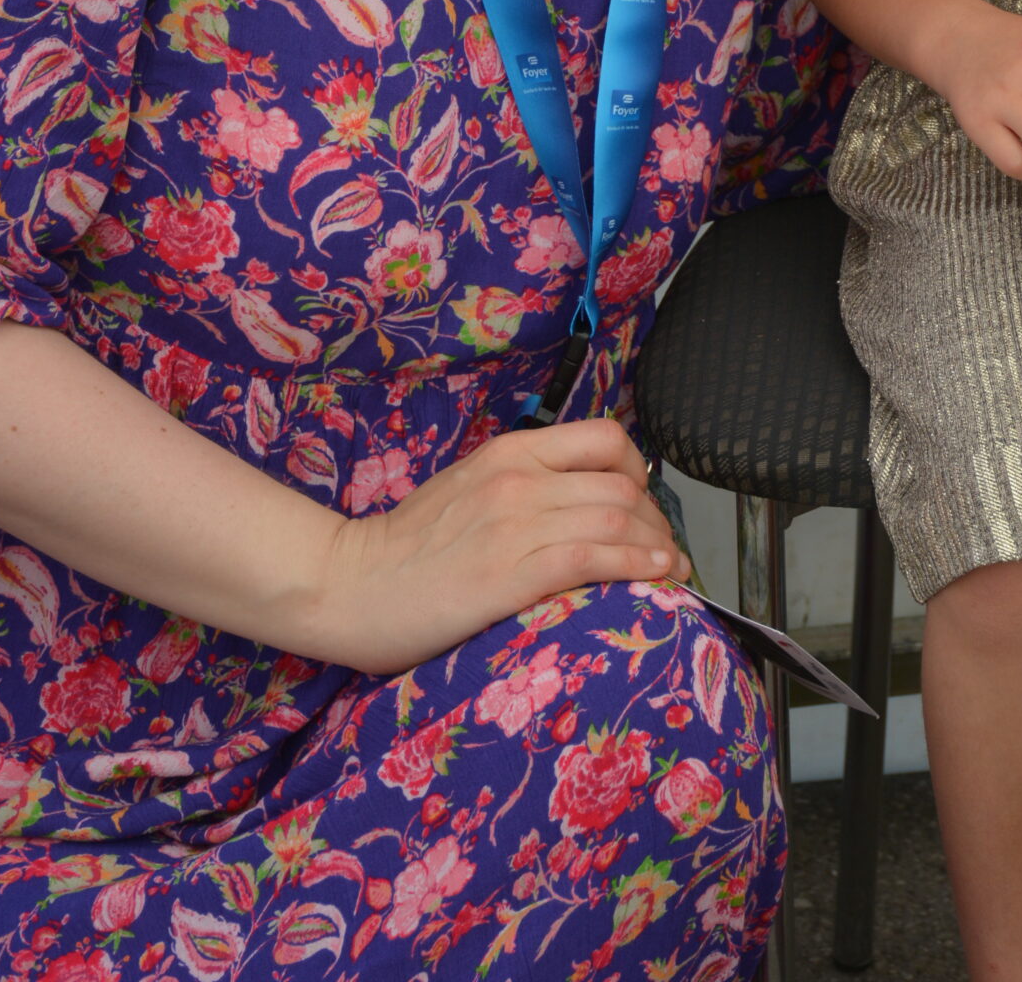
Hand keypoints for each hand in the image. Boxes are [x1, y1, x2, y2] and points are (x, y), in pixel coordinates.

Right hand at [316, 418, 689, 674]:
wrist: (348, 584)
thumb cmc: (406, 548)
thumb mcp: (469, 489)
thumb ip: (522, 485)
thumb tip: (578, 500)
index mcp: (511, 452)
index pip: (605, 438)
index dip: (641, 471)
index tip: (647, 505)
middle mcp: (519, 479)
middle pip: (623, 483)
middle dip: (659, 520)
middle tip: (667, 551)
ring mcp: (514, 524)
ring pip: (617, 517)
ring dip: (658, 546)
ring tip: (673, 571)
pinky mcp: (509, 574)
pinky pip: (592, 558)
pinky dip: (635, 564)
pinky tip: (655, 577)